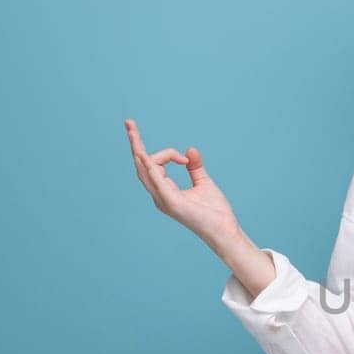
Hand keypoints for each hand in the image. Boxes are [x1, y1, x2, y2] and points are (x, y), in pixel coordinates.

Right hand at [125, 118, 240, 247]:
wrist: (224, 231)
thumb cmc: (214, 211)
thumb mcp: (203, 183)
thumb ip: (195, 167)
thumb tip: (189, 149)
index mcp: (165, 191)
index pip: (153, 165)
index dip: (167, 154)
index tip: (185, 158)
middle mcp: (159, 195)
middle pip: (142, 165)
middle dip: (135, 143)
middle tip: (128, 122)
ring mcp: (163, 199)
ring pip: (145, 169)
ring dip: (137, 148)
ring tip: (131, 128)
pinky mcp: (171, 202)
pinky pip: (156, 181)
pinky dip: (149, 166)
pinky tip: (143, 153)